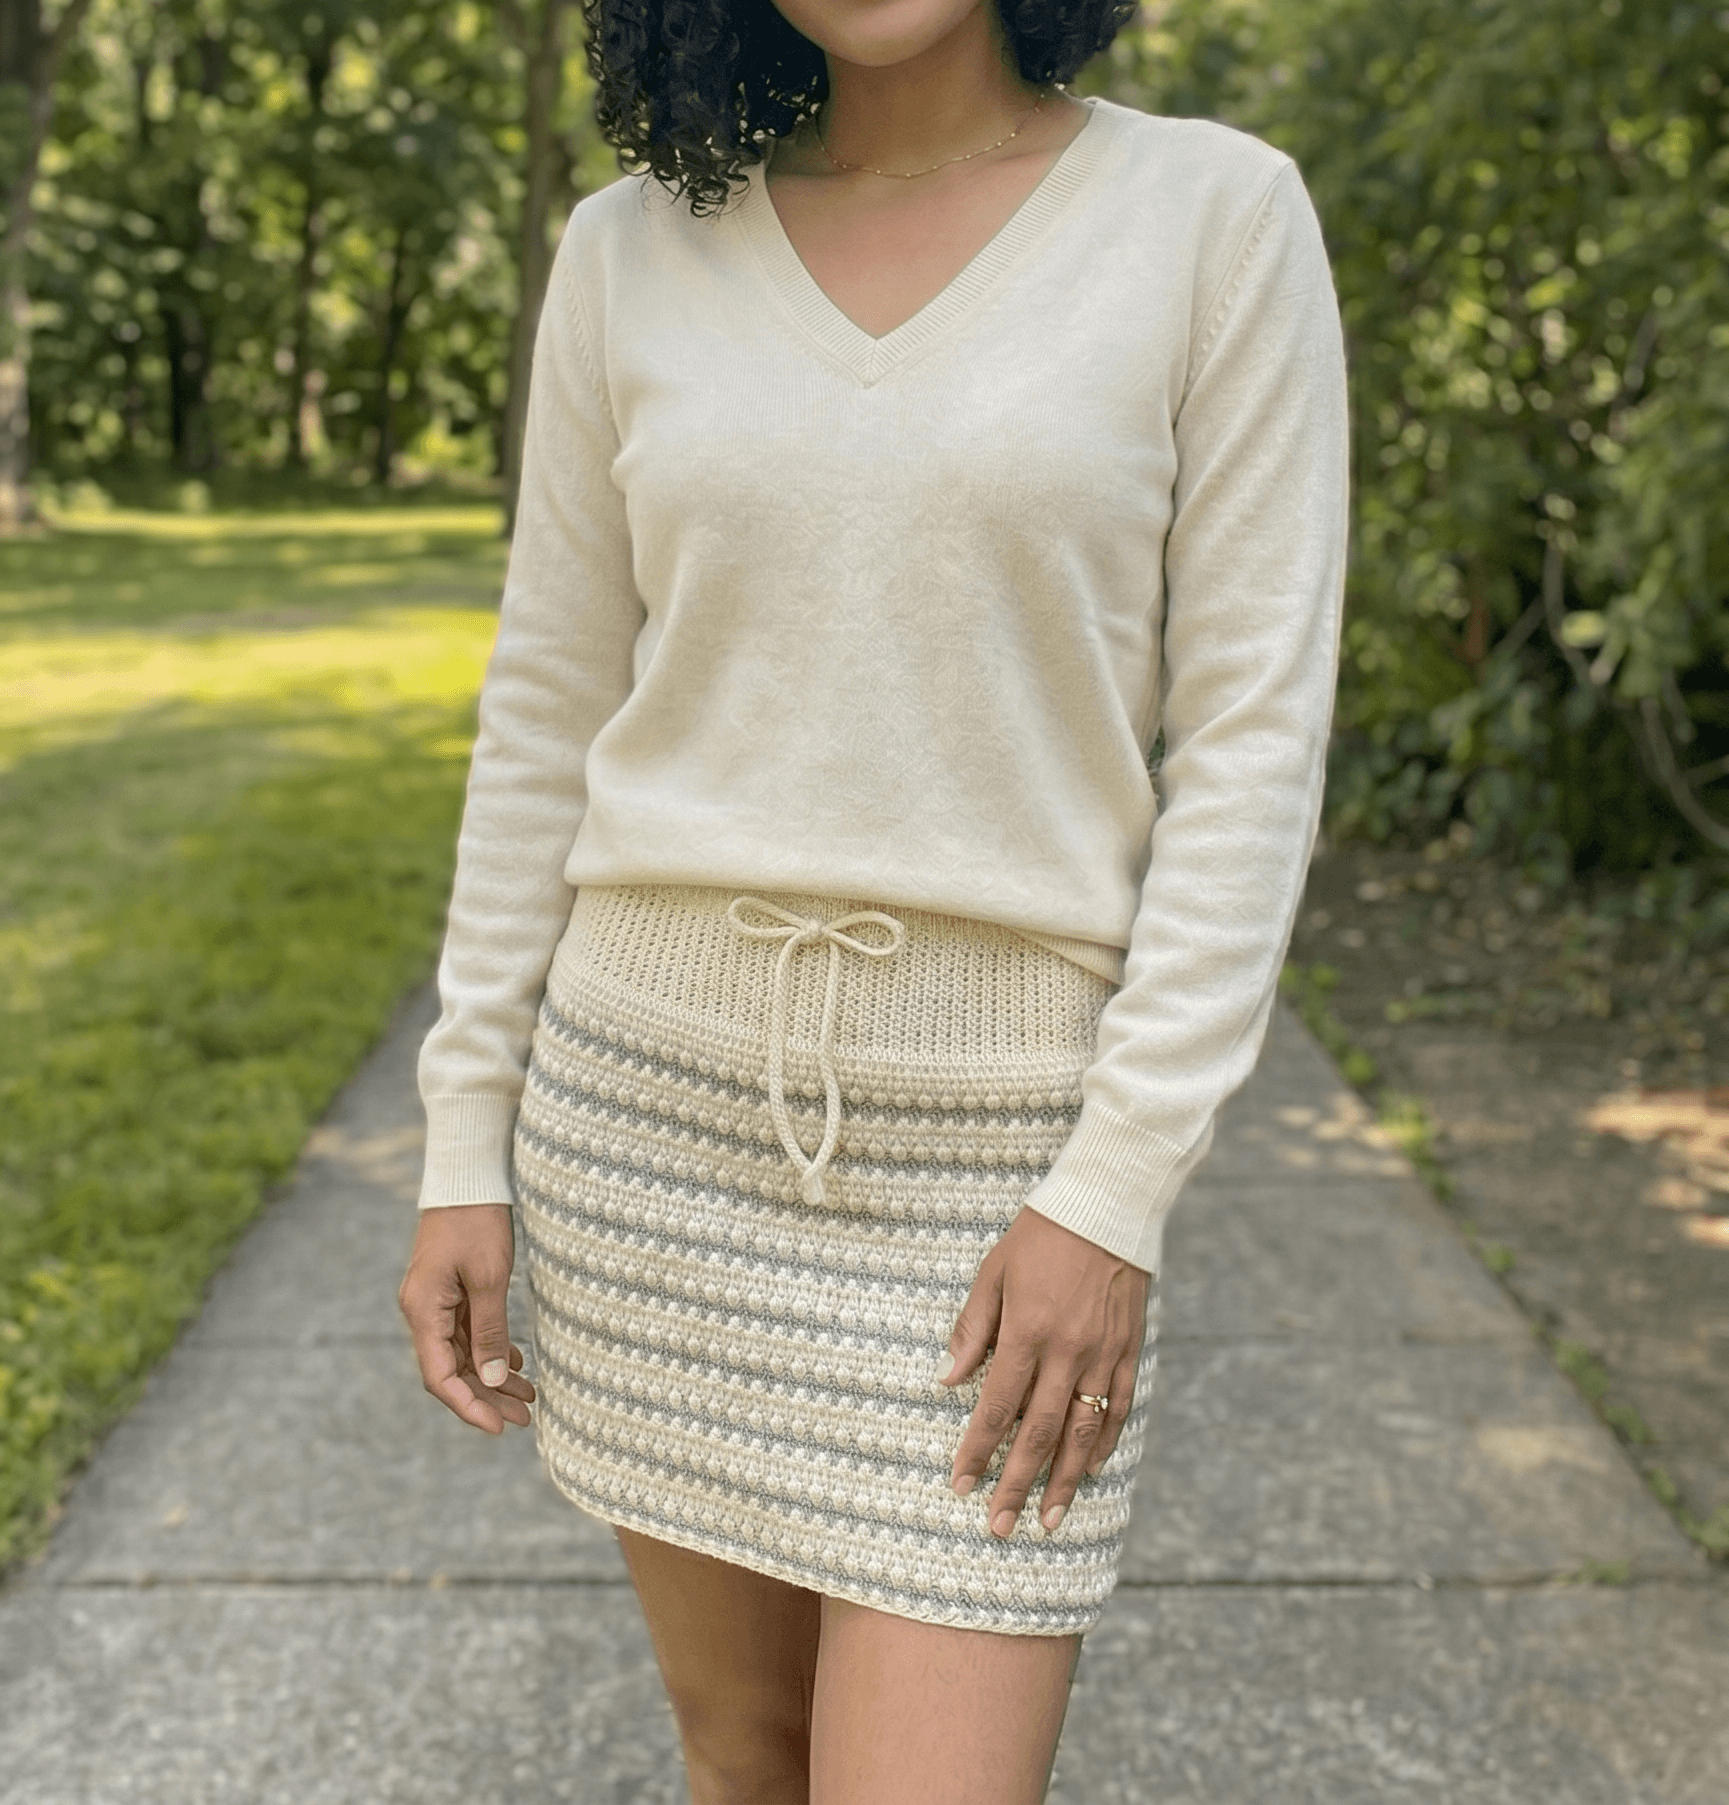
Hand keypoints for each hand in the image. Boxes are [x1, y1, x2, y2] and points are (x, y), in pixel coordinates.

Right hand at [399, 1204, 535, 1433]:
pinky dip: (491, 1349)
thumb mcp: (489, 1278)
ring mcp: (436, 1302)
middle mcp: (423, 1312)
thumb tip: (490, 1380)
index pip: (440, 1377)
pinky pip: (468, 1332)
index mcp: (423, 1311)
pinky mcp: (450, 1292)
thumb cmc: (477, 1222)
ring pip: (463, 1353)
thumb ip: (490, 1330)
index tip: (498, 1428)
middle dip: (487, 1397)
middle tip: (524, 1418)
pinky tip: (515, 1363)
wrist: (467, 1178)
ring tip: (528, 1397)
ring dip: (492, 1376)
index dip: (468, 1406)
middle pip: (453, 1369)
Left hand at [941, 1208, 1149, 1536]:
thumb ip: (972, 1328)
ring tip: (1046, 1519)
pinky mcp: (1129, 1351)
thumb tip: (948, 1379)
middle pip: (1038, 1434)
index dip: (977, 1450)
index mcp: (1027, 1331)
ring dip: (1063, 1482)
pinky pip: (1118, 1410)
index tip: (960, 1485)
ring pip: (1082, 1434)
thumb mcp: (993, 1272)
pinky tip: (1091, 1471)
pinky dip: (1105, 1445)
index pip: (996, 1407)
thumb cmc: (1041, 1236)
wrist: (1107, 1206)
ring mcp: (1103, 1356)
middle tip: (999, 1526)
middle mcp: (1067, 1352)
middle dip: (1015, 1484)